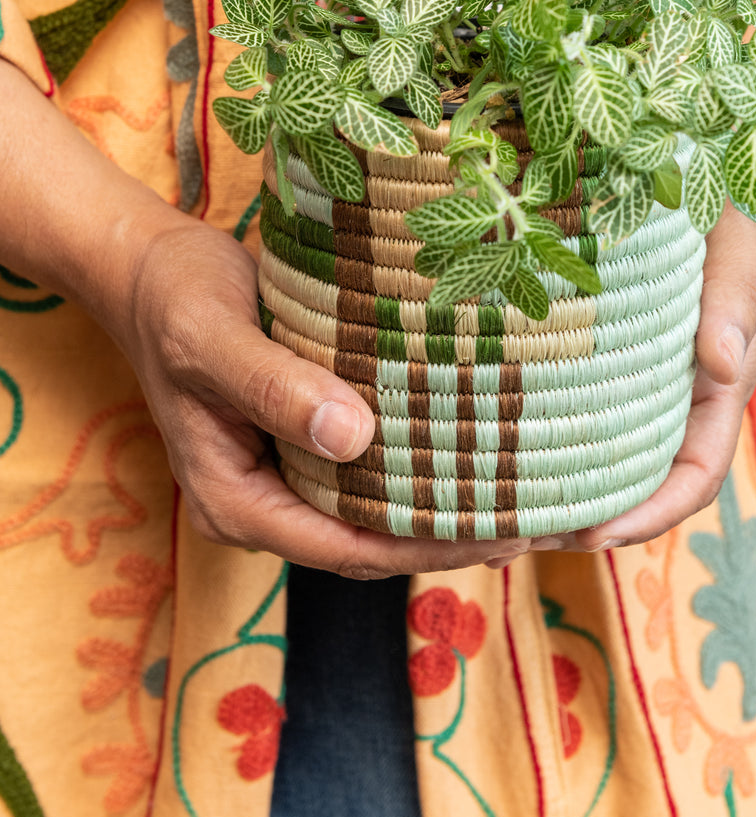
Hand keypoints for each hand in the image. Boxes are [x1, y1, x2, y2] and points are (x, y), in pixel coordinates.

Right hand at [116, 215, 529, 577]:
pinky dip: (429, 460)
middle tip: (545, 520)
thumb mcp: (213, 339)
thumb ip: (275, 388)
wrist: (149, 267)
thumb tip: (354, 436)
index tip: (503, 532)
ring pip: (382, 507)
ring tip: (536, 494)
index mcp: (238, 502)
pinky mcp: (311, 436)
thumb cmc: (175, 300)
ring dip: (451, 501)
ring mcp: (290, 472)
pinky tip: (485, 445)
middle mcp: (269, 502)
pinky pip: (378, 465)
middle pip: (375, 540)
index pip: (349, 549)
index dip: (428, 547)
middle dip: (456, 536)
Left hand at [513, 199, 755, 559]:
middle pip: (640, 473)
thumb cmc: (727, 179)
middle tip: (517, 536)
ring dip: (558, 480)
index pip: (696, 469)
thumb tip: (723, 367)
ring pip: (601, 440)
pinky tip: (488, 424)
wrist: (697, 139)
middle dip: (590, 515)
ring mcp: (638, 358)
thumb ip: (735, 291)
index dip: (653, 512)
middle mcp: (679, 377)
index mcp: (722, 370)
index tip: (593, 534)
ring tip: (493, 504)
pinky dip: (541, 420)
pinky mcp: (598, 331)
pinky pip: (571, 390)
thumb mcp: (740, 225)